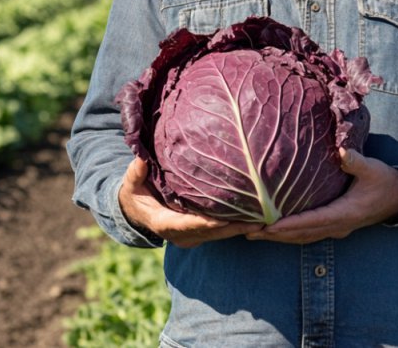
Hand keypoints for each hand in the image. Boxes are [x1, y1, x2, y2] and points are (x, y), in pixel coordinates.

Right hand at [118, 157, 262, 247]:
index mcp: (164, 223)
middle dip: (235, 228)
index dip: (208, 223)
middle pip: (212, 233)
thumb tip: (140, 160)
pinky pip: (220, 232)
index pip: (189, 224)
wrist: (136, 212)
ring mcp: (191, 236)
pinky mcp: (200, 233)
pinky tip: (257, 219)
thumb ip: (135, 173)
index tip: (227, 220)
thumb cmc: (135, 194)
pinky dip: (236, 226)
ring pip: (220, 235)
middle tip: (260, 221)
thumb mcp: (131, 184)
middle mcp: (181, 234)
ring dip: (241, 228)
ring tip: (266, 221)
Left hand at [247, 148, 397, 243]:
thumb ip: (356, 161)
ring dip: (279, 237)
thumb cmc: (385, 181)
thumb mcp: (372, 168)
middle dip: (274, 235)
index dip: (288, 225)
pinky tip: (275, 231)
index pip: (311, 221)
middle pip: (301, 234)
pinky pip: (308, 234)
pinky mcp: (336, 226)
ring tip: (253, 234)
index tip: (266, 227)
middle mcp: (338, 225)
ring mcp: (337, 228)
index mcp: (344, 213)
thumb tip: (342, 151)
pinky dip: (290, 234)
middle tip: (247, 231)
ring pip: (303, 237)